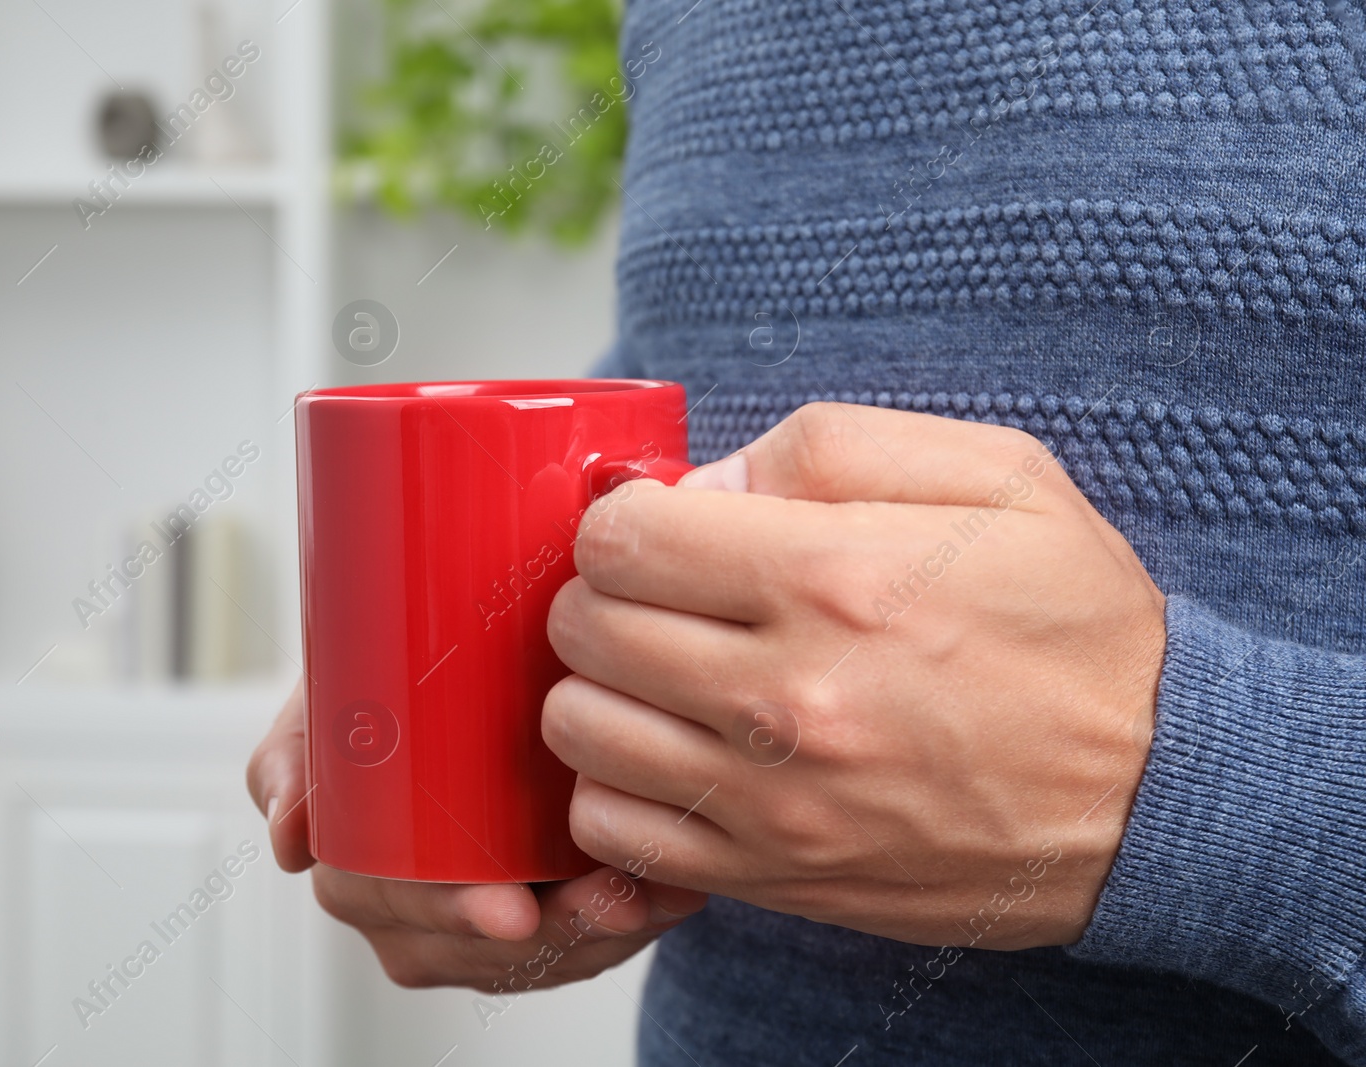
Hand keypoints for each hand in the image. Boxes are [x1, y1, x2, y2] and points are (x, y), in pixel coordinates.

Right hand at [247, 681, 706, 989]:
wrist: (455, 676)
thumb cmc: (378, 690)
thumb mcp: (320, 707)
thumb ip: (293, 756)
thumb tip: (286, 836)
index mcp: (358, 876)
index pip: (399, 913)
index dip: (456, 916)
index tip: (512, 908)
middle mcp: (417, 916)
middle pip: (488, 949)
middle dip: (559, 933)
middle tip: (614, 897)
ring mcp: (482, 925)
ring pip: (548, 957)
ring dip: (612, 931)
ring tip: (660, 887)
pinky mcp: (544, 921)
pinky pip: (590, 947)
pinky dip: (639, 922)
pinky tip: (677, 889)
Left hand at [543, 402, 1166, 949]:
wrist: (1157, 794)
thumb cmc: (1074, 628)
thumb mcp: (995, 477)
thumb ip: (828, 447)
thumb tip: (703, 482)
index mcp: (834, 578)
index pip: (624, 538)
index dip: (624, 519)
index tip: (659, 528)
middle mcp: (789, 697)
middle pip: (586, 628)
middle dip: (602, 592)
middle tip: (657, 593)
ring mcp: (776, 801)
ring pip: (580, 731)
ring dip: (598, 686)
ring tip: (656, 671)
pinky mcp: (776, 876)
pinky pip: (616, 833)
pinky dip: (615, 786)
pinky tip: (668, 752)